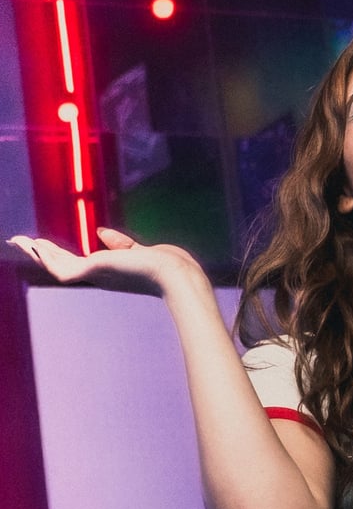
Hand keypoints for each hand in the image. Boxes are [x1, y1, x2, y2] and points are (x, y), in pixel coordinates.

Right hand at [7, 228, 204, 297]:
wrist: (176, 274)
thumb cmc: (167, 266)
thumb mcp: (139, 251)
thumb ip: (120, 244)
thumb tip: (101, 233)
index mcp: (111, 272)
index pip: (80, 263)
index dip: (61, 255)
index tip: (44, 246)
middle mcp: (101, 276)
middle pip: (65, 265)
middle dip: (44, 254)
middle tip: (22, 242)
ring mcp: (98, 275)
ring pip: (60, 266)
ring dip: (39, 253)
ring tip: (21, 241)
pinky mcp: (97, 270)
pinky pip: (65, 268)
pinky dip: (48, 258)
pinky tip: (35, 247)